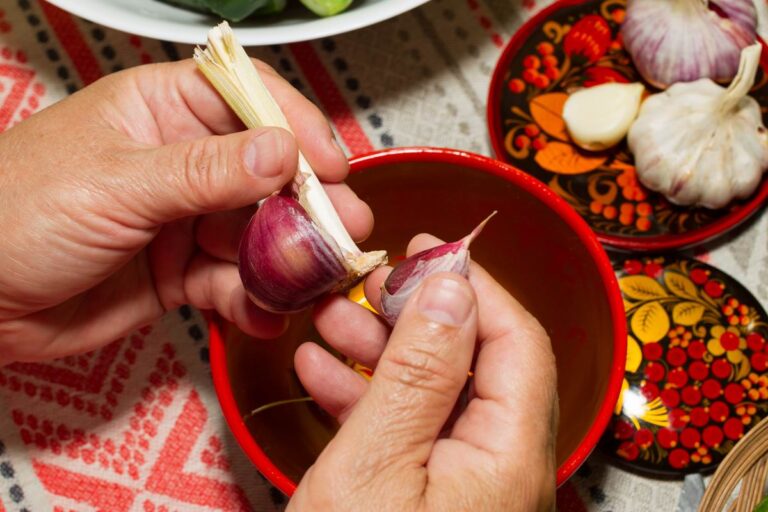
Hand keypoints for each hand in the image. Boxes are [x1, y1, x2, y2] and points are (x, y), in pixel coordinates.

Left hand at [0, 60, 371, 363]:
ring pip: (259, 232)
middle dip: (308, 203)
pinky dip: (254, 300)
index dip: (297, 129)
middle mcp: (183, 162)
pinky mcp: (182, 271)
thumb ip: (204, 171)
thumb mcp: (117, 183)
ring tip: (311, 281)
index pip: (249, 101)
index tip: (332, 165)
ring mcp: (186, 219)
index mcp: (162, 111)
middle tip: (344, 229)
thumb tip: (281, 153)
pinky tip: (264, 313)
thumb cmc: (14, 214)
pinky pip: (235, 282)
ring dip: (288, 258)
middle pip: (268, 173)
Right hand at [291, 235, 557, 510]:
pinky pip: (414, 435)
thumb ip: (416, 374)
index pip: (518, 343)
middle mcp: (505, 470)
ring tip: (332, 321)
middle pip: (476, 365)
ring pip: (437, 396)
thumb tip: (449, 289)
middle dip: (415, 317)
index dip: (474, 287)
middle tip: (372, 286)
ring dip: (383, 353)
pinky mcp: (434, 501)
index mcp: (510, 459)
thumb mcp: (372, 462)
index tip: (426, 250)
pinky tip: (326, 373)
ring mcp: (470, 487)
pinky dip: (371, 400)